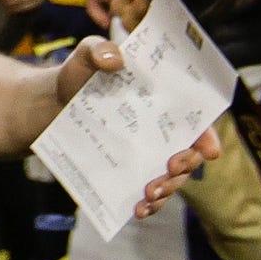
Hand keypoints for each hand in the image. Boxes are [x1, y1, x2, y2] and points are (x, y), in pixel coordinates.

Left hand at [52, 30, 220, 219]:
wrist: (51, 106)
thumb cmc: (78, 77)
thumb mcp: (85, 56)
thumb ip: (97, 49)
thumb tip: (114, 59)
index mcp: (163, 103)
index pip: (196, 121)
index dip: (207, 136)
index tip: (208, 150)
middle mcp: (162, 132)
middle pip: (189, 154)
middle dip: (186, 166)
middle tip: (169, 168)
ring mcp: (148, 156)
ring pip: (173, 180)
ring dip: (168, 190)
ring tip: (149, 194)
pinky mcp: (131, 174)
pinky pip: (149, 196)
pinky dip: (149, 206)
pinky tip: (138, 210)